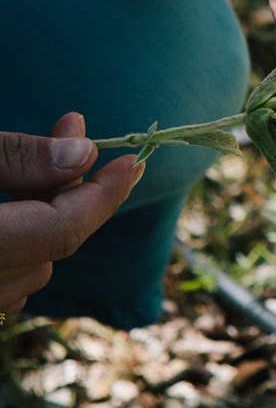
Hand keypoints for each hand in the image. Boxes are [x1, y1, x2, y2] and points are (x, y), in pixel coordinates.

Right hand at [0, 113, 144, 321]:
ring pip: (33, 266)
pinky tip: (13, 201)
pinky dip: (21, 243)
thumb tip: (84, 156)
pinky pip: (9, 280)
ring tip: (33, 159)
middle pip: (51, 246)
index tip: (131, 159)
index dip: (103, 195)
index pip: (62, 231)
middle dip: (72, 188)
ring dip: (45, 215)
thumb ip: (17, 159)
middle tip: (72, 127)